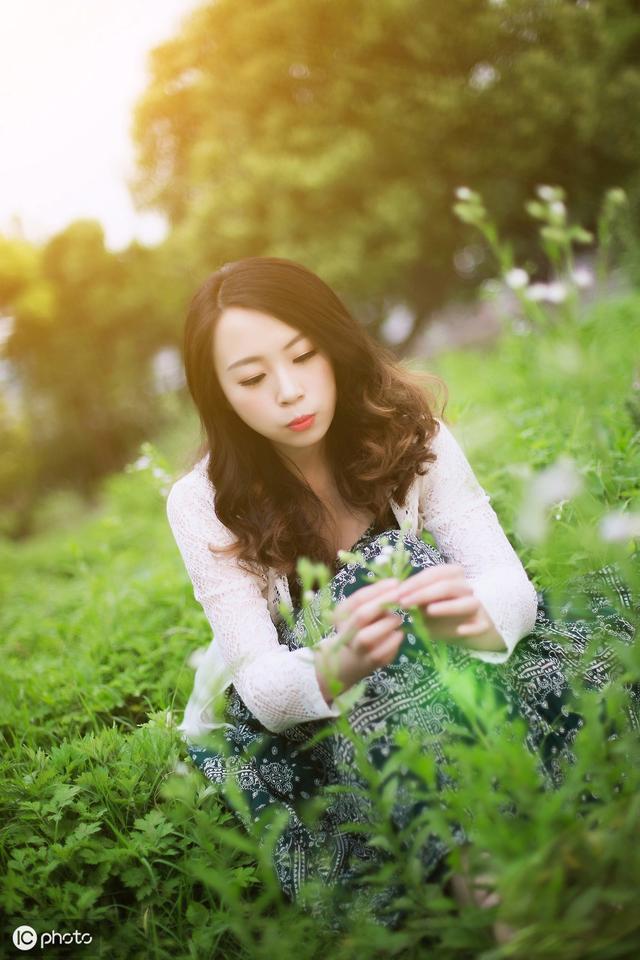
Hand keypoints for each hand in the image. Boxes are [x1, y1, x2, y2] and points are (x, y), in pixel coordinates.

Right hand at [316, 578, 404, 698]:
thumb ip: (375, 599)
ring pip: (368, 636)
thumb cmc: (361, 629)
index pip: (358, 599)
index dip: (378, 589)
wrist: (351, 661)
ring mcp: (356, 650)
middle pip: (361, 615)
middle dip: (383, 603)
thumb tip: (395, 585)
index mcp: (341, 616)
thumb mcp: (361, 611)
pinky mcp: (371, 662)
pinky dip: (394, 639)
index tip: (395, 582)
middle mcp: (344, 633)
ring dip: (387, 624)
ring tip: (399, 618)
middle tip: (400, 596)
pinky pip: (384, 651)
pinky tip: (399, 633)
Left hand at [395, 564, 505, 651]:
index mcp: (452, 576)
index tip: (398, 592)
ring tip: (429, 611)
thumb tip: (394, 595)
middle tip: (404, 603)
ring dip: (449, 606)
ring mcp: (477, 606)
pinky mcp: (483, 625)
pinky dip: (472, 627)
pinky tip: (459, 631)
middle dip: (424, 593)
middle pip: (448, 586)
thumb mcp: (425, 600)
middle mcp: (466, 588)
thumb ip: (414, 596)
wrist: (463, 625)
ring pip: (468, 603)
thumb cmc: (439, 608)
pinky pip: (480, 625)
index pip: (434, 573)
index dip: (416, 581)